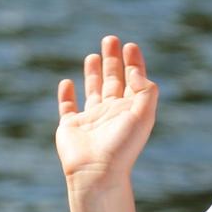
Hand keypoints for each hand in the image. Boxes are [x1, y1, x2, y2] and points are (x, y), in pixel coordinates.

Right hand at [54, 36, 158, 189]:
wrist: (96, 172)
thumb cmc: (122, 145)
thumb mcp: (143, 115)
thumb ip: (145, 90)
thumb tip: (136, 71)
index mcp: (130, 110)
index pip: (133, 81)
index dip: (133, 63)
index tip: (130, 46)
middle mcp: (111, 113)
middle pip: (113, 80)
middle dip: (113, 60)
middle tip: (110, 39)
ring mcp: (90, 119)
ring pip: (93, 90)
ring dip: (93, 73)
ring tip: (93, 55)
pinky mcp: (70, 126)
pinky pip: (67, 107)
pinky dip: (66, 95)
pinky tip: (66, 82)